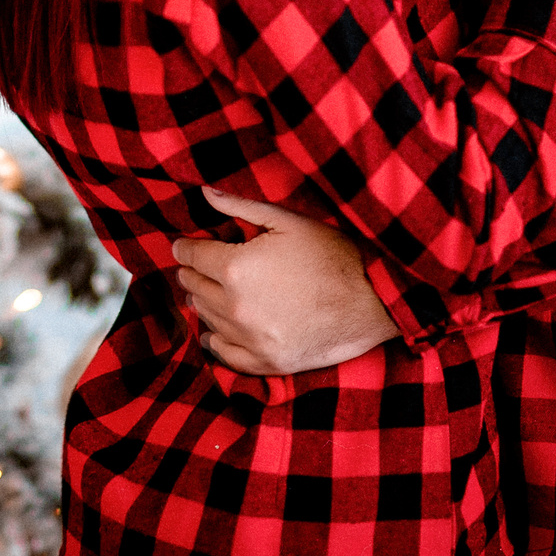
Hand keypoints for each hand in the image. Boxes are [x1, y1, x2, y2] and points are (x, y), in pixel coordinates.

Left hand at [171, 189, 398, 376]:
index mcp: (236, 268)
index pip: (192, 256)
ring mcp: (251, 340)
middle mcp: (236, 308)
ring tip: (206, 291)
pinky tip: (212, 332)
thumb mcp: (288, 221)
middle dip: (192, 272)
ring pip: (206, 318)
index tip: (182, 246)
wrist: (374, 301)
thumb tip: (204, 193)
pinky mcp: (267, 363)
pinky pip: (224, 354)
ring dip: (203, 302)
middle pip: (194, 287)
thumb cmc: (333, 255)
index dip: (185, 248)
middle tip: (196, 265)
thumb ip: (241, 207)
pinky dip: (214, 340)